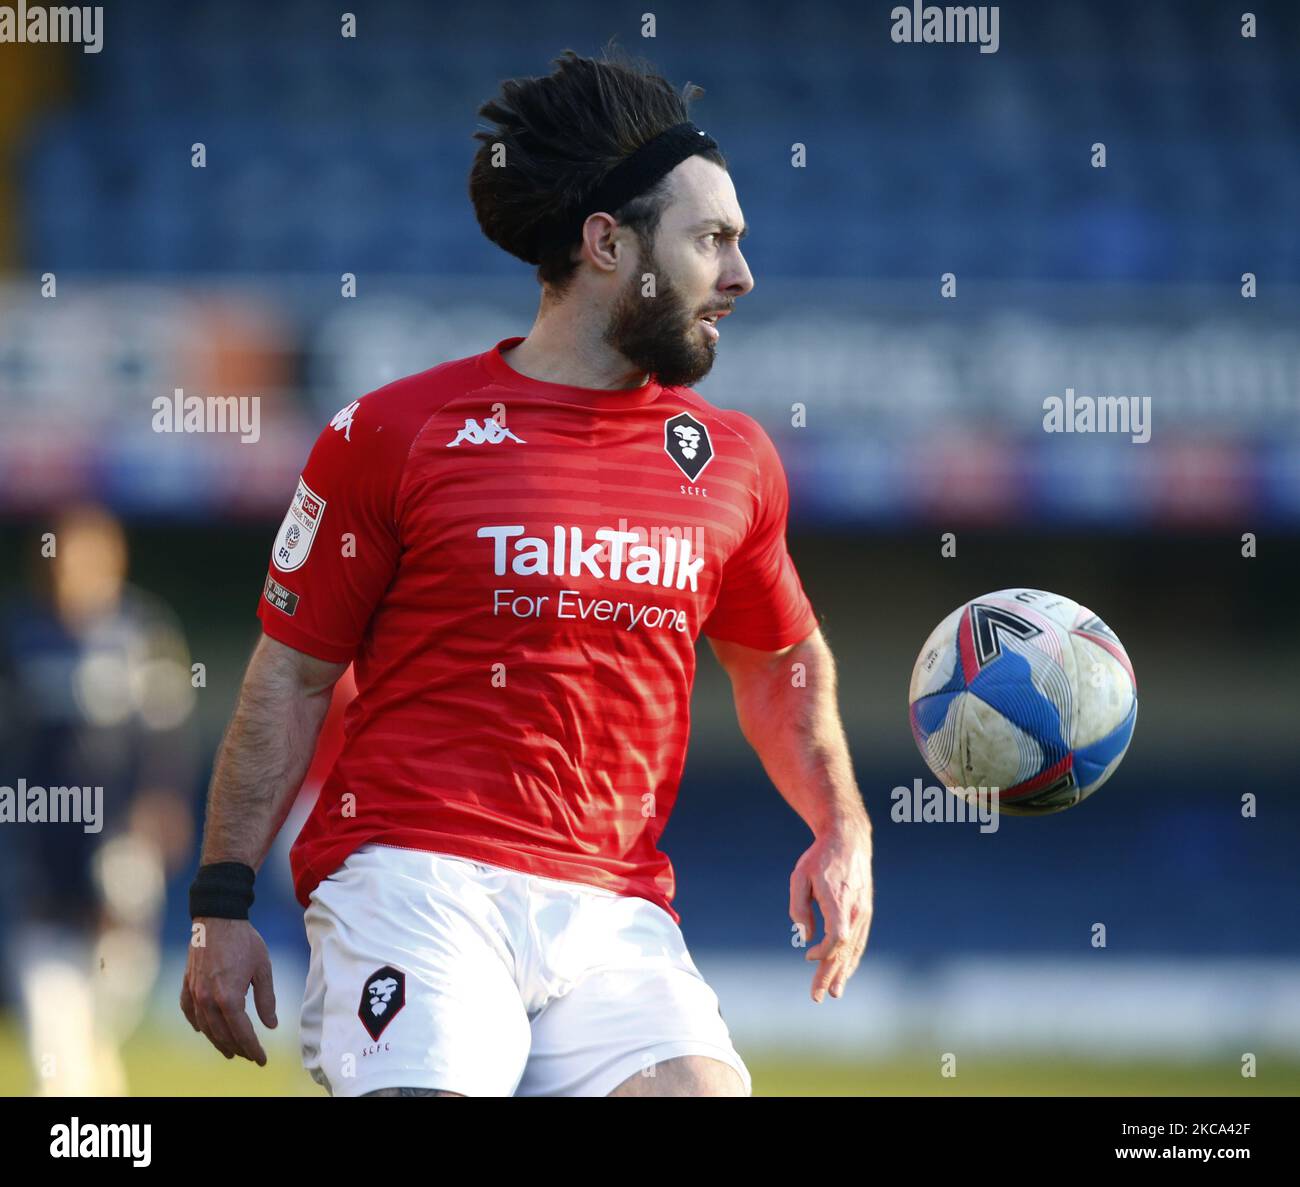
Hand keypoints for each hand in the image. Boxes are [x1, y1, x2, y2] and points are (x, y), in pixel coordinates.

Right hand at [181, 917, 276, 1063]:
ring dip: (219, 1041)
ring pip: (206, 1028)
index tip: (262, 1060)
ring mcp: (195, 994)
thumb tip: (271, 1025)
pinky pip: (189, 1012)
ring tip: (231, 1050)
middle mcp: (208, 1000)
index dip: (253, 1048)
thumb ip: (266, 999)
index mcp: (229, 997)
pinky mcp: (187, 985)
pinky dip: (197, 1024)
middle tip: (251, 1056)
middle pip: (223, 1034)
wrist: (217, 918)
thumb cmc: (244, 941)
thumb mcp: (263, 968)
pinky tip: (203, 1030)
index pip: (242, 1033)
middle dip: (238, 1048)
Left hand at [789, 821, 872, 1001]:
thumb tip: (805, 936)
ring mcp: (863, 912)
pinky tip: (845, 971)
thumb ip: (799, 907)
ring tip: (834, 992)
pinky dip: (852, 958)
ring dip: (843, 972)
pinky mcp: (865, 911)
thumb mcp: (799, 877)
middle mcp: (856, 910)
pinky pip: (859, 940)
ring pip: (854, 948)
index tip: (807, 957)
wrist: (848, 839)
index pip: (837, 937)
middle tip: (818, 997)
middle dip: (831, 974)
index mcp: (839, 901)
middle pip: (845, 950)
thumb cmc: (819, 857)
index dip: (823, 953)